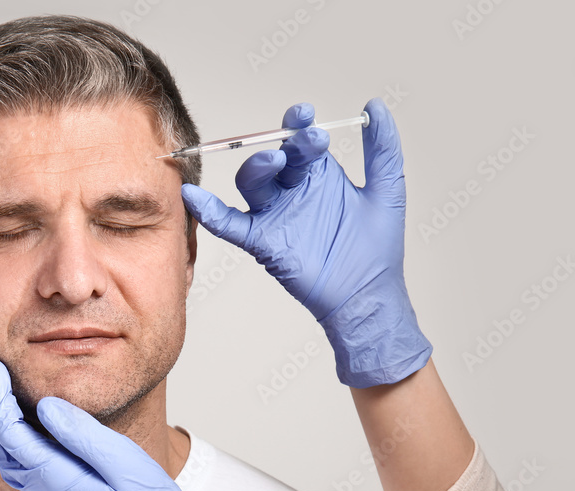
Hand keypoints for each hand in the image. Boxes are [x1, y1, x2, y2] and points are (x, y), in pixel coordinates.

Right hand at [181, 98, 430, 387]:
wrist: (367, 294)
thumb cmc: (378, 248)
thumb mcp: (387, 189)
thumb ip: (383, 149)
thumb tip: (374, 106)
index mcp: (317, 175)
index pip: (299, 141)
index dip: (298, 124)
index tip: (306, 115)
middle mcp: (292, 191)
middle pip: (275, 157)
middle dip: (287, 145)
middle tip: (309, 142)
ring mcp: (274, 215)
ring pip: (252, 183)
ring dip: (257, 168)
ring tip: (275, 162)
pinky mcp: (261, 242)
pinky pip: (228, 224)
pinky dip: (208, 211)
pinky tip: (194, 195)